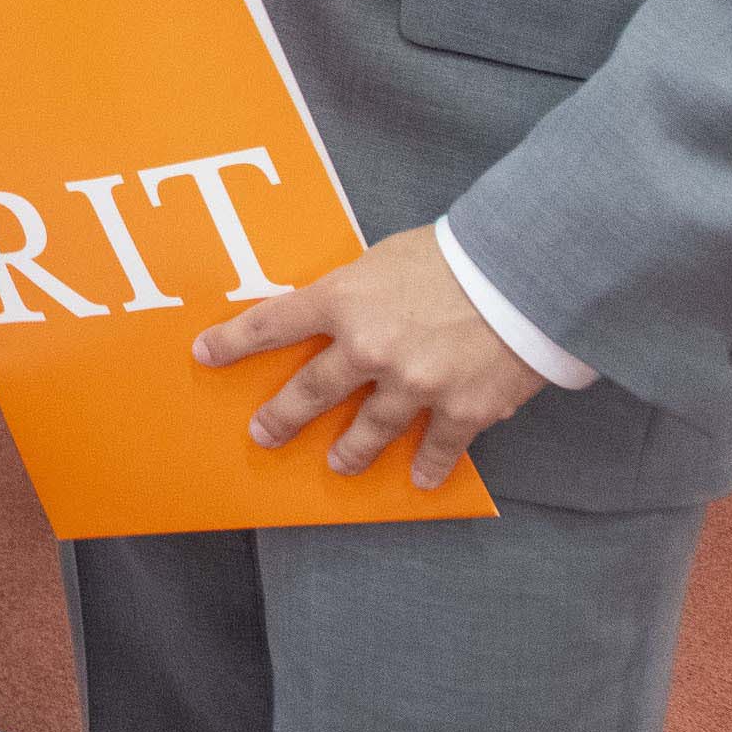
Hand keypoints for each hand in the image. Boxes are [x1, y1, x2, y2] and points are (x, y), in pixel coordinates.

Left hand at [190, 226, 547, 491]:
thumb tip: (341, 313)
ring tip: (338, 464)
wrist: (525, 269)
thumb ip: (358, 291)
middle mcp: (368, 348)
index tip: (205, 354)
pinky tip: (417, 478)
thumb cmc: (456, 253)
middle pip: (311, 392)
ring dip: (349, 452)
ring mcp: (413, 385)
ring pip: (368, 431)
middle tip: (263, 434)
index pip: (272, 323)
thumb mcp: (386, 258)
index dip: (233, 342)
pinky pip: (435, 448)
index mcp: (343, 300)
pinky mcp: (460, 409)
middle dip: (282, 417)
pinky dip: (426, 466)